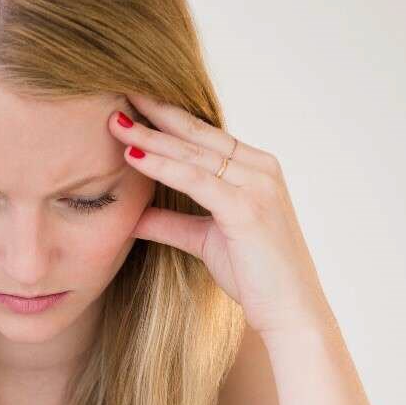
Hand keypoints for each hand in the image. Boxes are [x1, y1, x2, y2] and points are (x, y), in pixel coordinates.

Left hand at [108, 94, 335, 337]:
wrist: (291, 312)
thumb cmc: (256, 276)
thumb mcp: (205, 240)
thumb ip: (171, 222)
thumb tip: (132, 215)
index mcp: (256, 169)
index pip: (203, 135)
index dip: (166, 118)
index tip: (132, 102)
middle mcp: (260, 169)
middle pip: (196, 134)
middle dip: (154, 114)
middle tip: (116, 92)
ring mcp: (257, 185)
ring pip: (192, 153)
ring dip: (150, 136)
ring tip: (115, 122)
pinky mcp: (247, 208)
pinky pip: (195, 180)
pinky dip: (162, 167)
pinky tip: (133, 157)